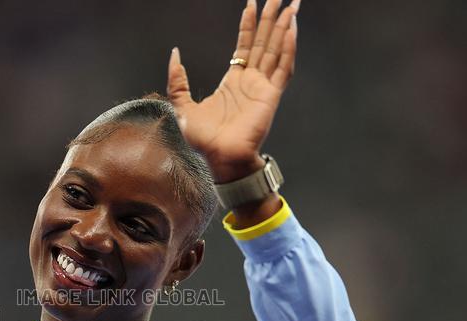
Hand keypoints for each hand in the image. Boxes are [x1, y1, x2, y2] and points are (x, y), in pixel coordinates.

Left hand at [167, 0, 298, 182]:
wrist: (219, 158)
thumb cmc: (203, 141)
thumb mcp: (182, 106)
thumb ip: (178, 81)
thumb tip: (175, 53)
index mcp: (233, 82)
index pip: (244, 46)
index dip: (248, 25)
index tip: (250, 3)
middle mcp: (250, 81)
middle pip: (263, 42)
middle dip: (269, 18)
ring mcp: (263, 87)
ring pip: (276, 50)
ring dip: (283, 27)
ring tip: (290, 4)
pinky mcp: (271, 96)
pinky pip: (283, 67)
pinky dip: (288, 48)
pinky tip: (291, 29)